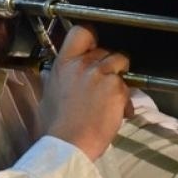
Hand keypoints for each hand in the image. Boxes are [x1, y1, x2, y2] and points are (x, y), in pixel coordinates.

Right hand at [39, 24, 132, 159]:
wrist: (69, 144)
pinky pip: (127, 87)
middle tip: (103, 84)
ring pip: (120, 62)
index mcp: (63, 64)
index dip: (91, 37)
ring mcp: (101, 74)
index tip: (92, 47)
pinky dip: (125, 100)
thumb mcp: (49, 96)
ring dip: (119, 77)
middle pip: (104, 50)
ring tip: (113, 96)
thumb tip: (64, 79)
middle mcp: (82, 64)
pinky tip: (117, 114)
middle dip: (107, 65)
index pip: (81, 32)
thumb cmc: (56, 126)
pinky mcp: (117, 88)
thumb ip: (60, 80)